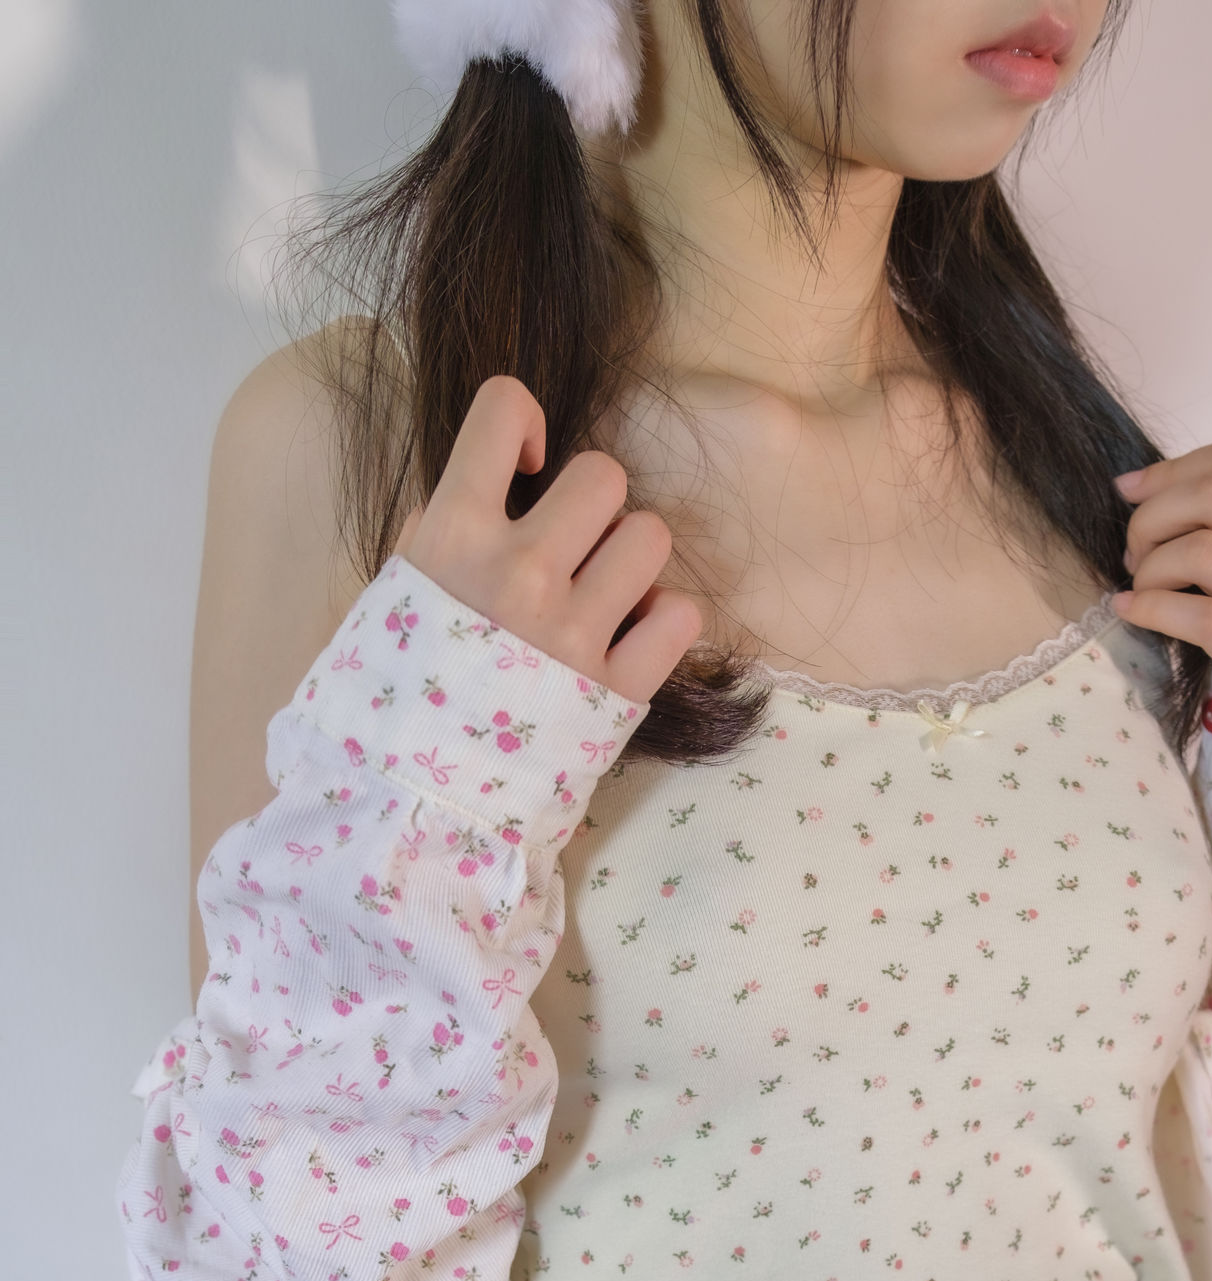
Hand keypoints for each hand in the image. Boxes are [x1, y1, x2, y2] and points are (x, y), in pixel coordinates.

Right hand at [393, 375, 701, 700]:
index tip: (526, 466)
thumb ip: (433, 536)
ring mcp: (573, 630)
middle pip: (604, 474)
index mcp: (453, 534)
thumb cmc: (392, 696)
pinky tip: (632, 640)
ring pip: (651, 536)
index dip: (525, 422)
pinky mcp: (616, 689)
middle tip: (573, 549)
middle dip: (595, 507)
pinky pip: (681, 616)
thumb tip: (470, 498)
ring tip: (603, 597)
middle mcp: (520, 570)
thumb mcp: (389, 597)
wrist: (410, 801)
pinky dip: (665, 623)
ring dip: (633, 562)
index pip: (502, 408)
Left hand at [1112, 435, 1211, 664]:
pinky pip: (1199, 617)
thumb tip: (1140, 484)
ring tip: (1142, 582)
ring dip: (1152, 563)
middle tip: (1136, 546)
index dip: (1177, 466)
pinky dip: (1150, 606)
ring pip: (1205, 551)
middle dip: (1156, 512)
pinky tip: (1130, 608)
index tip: (1132, 489)